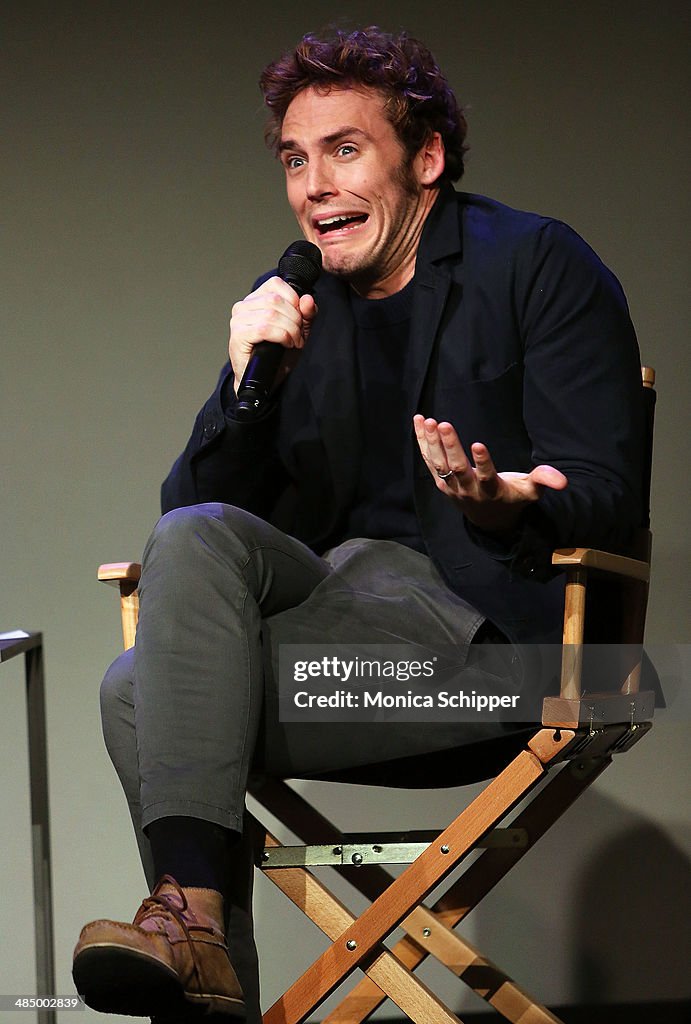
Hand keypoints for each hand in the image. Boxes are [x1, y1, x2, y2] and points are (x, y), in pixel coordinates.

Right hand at [229, 276, 317, 391]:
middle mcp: (243, 306)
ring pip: (271, 314)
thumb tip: (308, 299)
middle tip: (298, 336)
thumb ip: (306, 314)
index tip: (299, 318)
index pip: (276, 284)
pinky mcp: (238, 335)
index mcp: (256, 299)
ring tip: (293, 342)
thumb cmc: (278, 355)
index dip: (294, 299)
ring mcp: (238, 320)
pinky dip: (281, 336)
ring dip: (290, 330)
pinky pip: (264, 329)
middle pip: (276, 300)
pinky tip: (285, 344)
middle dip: (294, 319)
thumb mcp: (299, 331)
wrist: (265, 380)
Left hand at [413, 415, 567, 534]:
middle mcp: (469, 490)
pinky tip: (419, 421)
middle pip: (456, 468)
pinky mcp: (441, 481)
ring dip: (432, 442)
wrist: (489, 521)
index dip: (483, 463)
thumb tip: (562, 480)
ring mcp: (452, 487)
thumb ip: (543, 481)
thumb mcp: (530, 492)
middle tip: (443, 424)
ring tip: (428, 420)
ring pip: (439, 464)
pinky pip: (430, 460)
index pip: (486, 477)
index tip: (479, 445)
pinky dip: (423, 441)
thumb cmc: (512, 499)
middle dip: (450, 446)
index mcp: (491, 491)